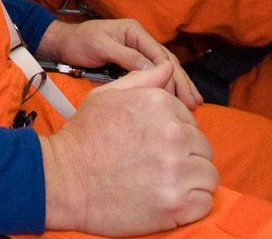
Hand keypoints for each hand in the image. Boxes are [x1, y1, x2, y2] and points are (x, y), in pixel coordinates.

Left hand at [37, 19, 201, 108]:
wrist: (63, 44)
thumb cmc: (79, 42)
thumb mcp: (100, 46)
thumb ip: (126, 56)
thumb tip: (152, 69)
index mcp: (134, 31)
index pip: (159, 54)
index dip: (171, 75)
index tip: (179, 96)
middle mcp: (140, 39)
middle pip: (167, 62)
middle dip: (182, 82)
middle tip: (194, 103)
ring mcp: (138, 50)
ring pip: (165, 69)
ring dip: (180, 85)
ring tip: (194, 103)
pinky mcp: (134, 61)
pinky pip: (155, 74)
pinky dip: (167, 86)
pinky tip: (178, 98)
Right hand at [39, 63, 217, 234]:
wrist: (63, 178)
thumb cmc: (83, 137)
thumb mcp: (106, 96)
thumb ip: (142, 80)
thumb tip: (169, 67)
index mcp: (159, 104)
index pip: (191, 121)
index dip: (173, 136)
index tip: (152, 146)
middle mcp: (172, 133)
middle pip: (203, 148)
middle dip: (184, 157)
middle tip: (155, 167)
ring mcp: (176, 169)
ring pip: (208, 175)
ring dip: (190, 181)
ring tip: (161, 183)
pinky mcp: (177, 203)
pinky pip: (205, 201)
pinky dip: (191, 205)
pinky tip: (167, 200)